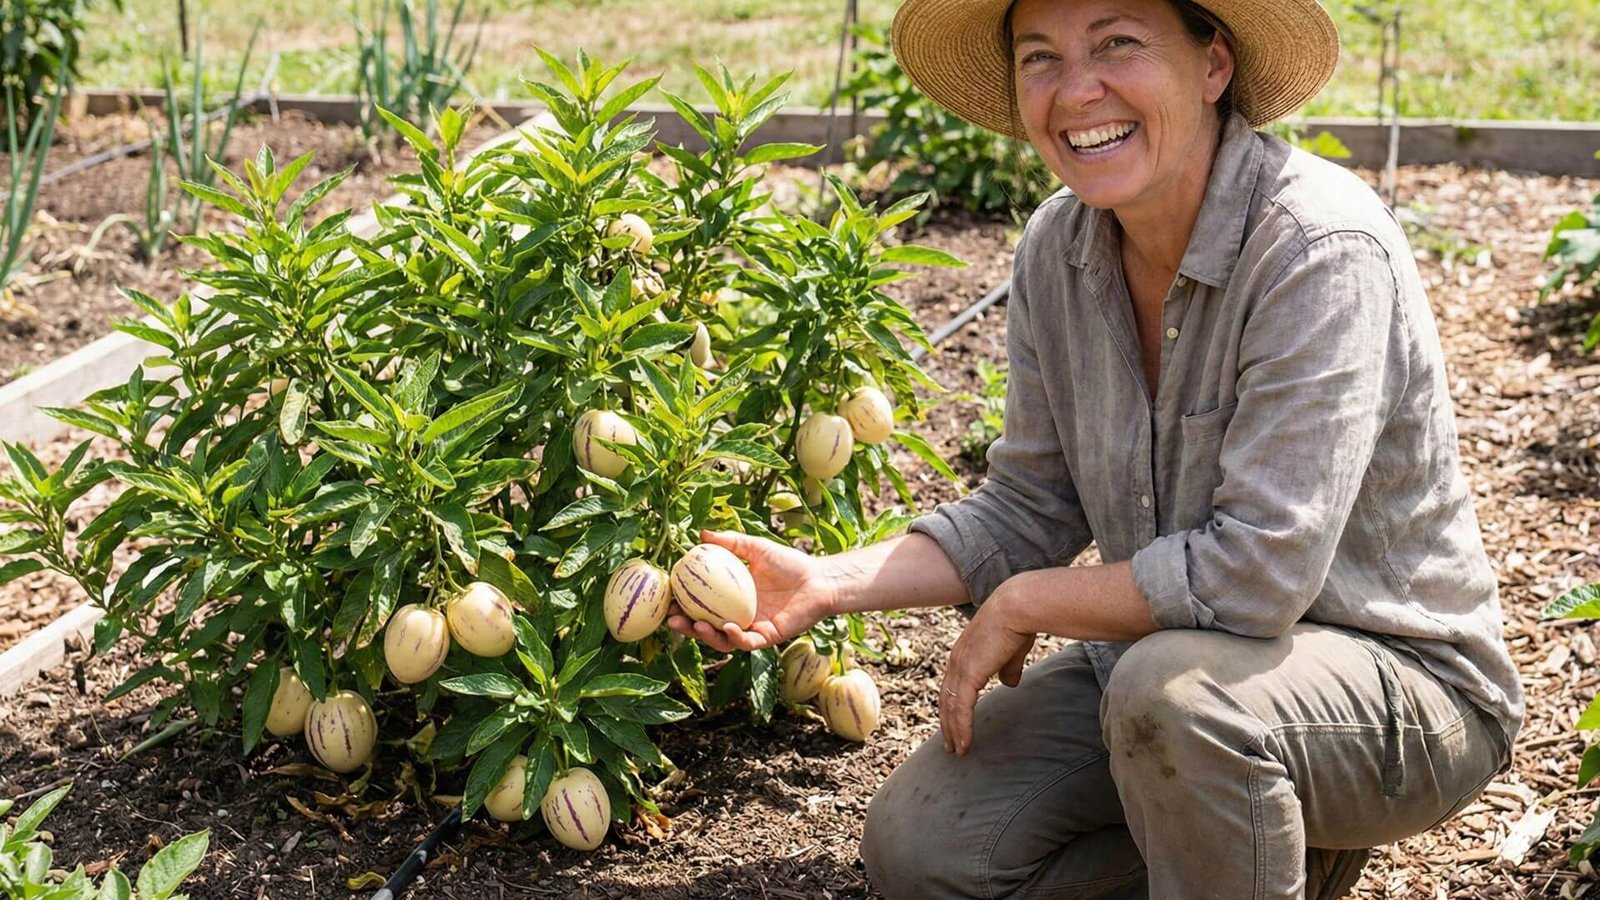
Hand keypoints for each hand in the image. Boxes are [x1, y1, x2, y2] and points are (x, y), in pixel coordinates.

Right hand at [666, 529, 835, 652]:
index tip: (666, 598)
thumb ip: (730, 542)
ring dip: (706, 636)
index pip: (700, 604)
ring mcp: (751, 628)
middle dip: (686, 628)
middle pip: (705, 626)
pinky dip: (735, 637)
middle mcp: (737, 615)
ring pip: (722, 640)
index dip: (682, 604)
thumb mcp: (755, 548)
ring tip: (696, 626)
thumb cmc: (790, 563)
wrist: (818, 579)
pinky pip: (746, 643)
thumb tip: (701, 533)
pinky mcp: (767, 638)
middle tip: (672, 620)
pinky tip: (727, 627)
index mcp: (731, 597)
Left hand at [939, 594, 1035, 755]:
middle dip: (947, 723)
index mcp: (964, 652)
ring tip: (957, 750)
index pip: (953, 684)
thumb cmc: (1018, 623)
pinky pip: (961, 710)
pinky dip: (962, 729)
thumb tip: (1009, 683)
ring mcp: (959, 668)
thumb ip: (1008, 668)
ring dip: (953, 732)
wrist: (1017, 608)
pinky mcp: (968, 675)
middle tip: (950, 744)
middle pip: (946, 699)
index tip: (954, 722)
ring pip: (950, 708)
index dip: (952, 705)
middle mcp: (956, 660)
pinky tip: (965, 745)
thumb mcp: (1012, 651)